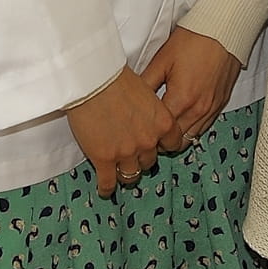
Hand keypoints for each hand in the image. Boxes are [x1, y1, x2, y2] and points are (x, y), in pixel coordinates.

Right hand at [66, 68, 182, 196]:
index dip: (163, 145)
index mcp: (163, 122)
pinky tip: (105, 189)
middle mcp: (148, 141)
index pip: (172, 144)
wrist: (94, 81)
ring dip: (126, 173)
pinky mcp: (104, 159)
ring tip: (119, 173)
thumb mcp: (147, 92)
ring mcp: (127, 153)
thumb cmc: (118, 79)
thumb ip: (150, 111)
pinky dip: (107, 188)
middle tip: (132, 154)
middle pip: (150, 161)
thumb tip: (145, 116)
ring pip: (131, 174)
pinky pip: (108, 182)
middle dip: (142, 157)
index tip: (157, 145)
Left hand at [144, 26, 241, 146]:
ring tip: (164, 127)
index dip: (146, 133)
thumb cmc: (194, 40)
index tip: (138, 130)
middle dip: (161, 140)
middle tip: (149, 131)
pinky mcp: (221, 103)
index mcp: (181, 99)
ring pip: (191, 138)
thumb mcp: (162, 60)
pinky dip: (192, 127)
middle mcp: (199, 109)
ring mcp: (212, 108)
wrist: (224, 28)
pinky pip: (204, 127)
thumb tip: (129, 99)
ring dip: (177, 136)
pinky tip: (182, 118)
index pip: (159, 133)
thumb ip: (145, 84)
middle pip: (176, 142)